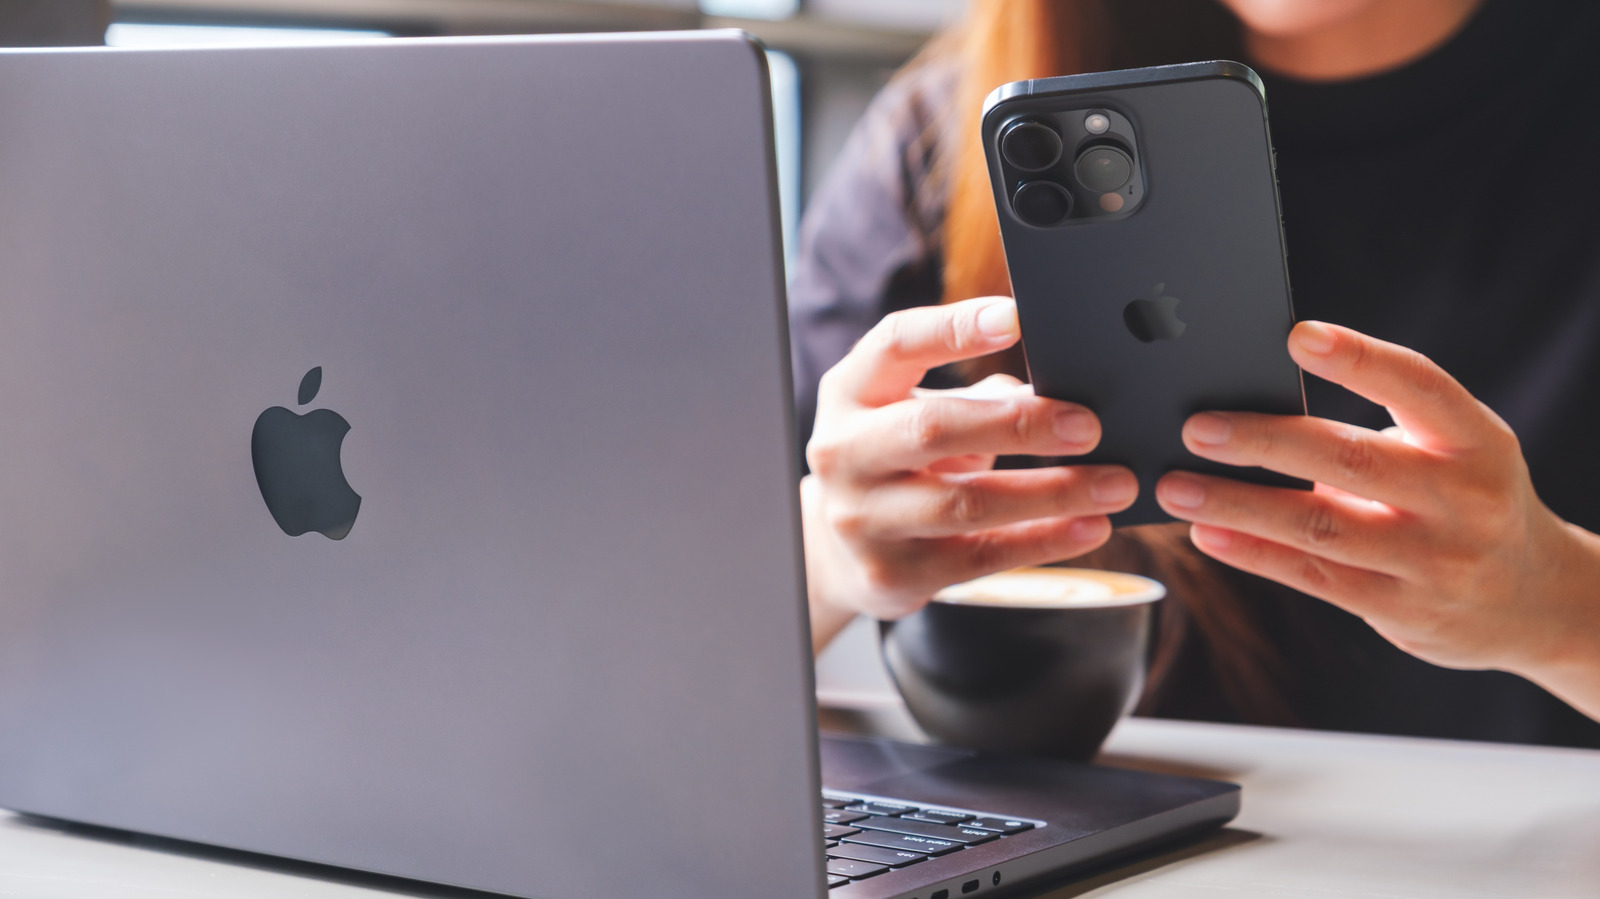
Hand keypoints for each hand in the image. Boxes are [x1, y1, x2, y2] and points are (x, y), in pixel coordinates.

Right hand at [802, 297, 1138, 651]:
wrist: (845, 550)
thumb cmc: (900, 460)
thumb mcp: (915, 413)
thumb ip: (976, 397)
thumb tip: (1062, 395)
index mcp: (851, 393)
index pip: (896, 344)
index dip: (953, 328)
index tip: (1016, 318)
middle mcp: (844, 452)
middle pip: (934, 428)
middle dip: (1020, 425)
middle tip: (1090, 426)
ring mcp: (861, 518)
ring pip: (966, 502)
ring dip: (1052, 492)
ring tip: (1114, 484)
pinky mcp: (891, 573)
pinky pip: (980, 556)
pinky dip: (1044, 541)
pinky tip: (1090, 527)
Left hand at [1155, 321, 1599, 691]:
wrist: (1533, 601)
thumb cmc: (1465, 501)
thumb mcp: (1452, 452)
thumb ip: (1380, 429)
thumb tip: (1257, 408)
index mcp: (1475, 441)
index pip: (1418, 386)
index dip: (1359, 359)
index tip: (1297, 336)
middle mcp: (1463, 499)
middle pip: (1351, 459)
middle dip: (1264, 441)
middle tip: (1196, 427)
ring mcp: (1435, 560)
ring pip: (1320, 527)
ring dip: (1238, 505)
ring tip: (1177, 487)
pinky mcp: (1402, 608)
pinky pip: (1314, 577)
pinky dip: (1252, 553)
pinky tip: (1206, 533)